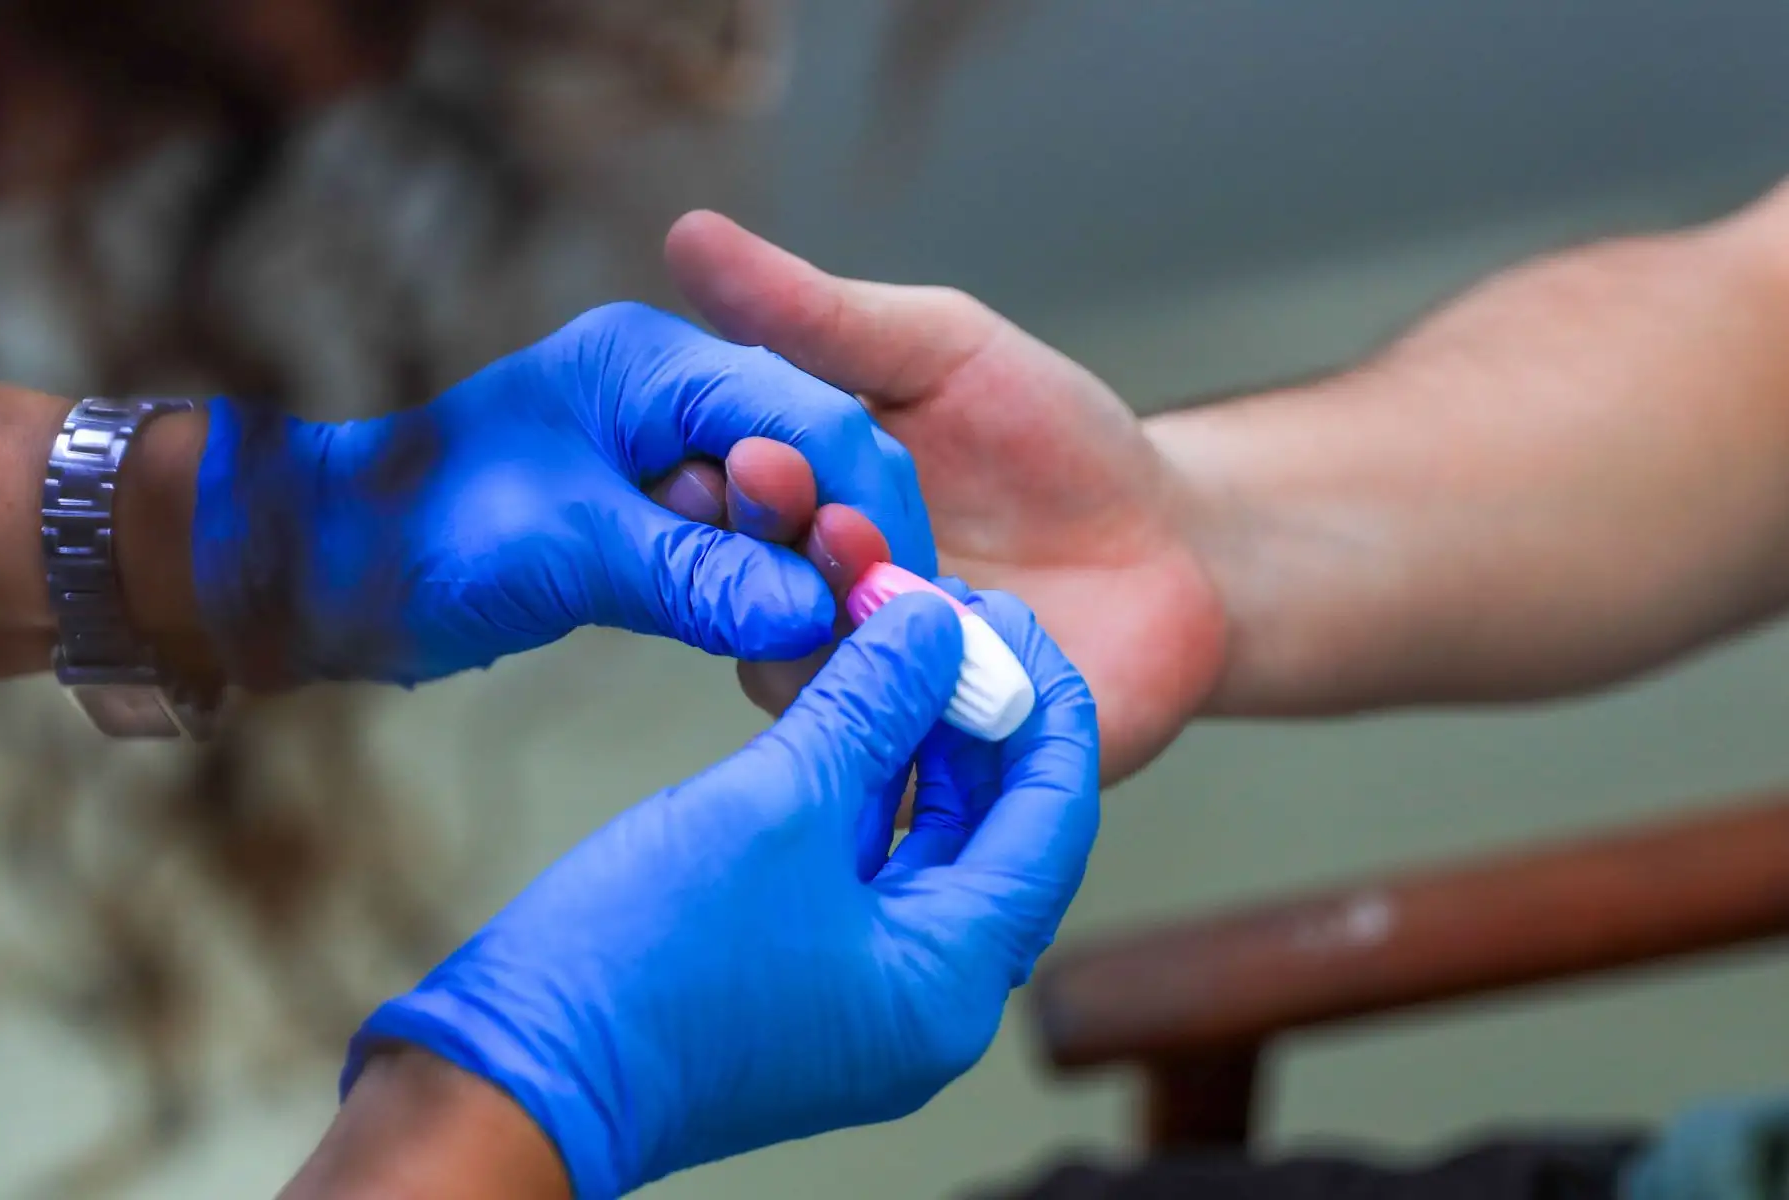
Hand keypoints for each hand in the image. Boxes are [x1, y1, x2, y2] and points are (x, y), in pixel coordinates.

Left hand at [191, 301, 935, 686]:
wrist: (324, 571)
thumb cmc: (418, 536)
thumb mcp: (564, 550)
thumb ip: (697, 576)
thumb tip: (817, 616)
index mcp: (659, 364)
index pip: (816, 419)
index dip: (868, 511)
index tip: (896, 601)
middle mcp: (678, 393)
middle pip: (818, 460)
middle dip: (849, 547)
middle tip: (868, 634)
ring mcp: (667, 453)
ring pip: (791, 511)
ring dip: (810, 578)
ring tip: (822, 649)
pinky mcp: (656, 513)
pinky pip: (743, 550)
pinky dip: (765, 596)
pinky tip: (777, 642)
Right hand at [338, 589, 1098, 1196]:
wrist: (513, 1073)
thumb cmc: (639, 967)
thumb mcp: (775, 804)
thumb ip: (872, 706)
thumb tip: (934, 628)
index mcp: (949, 981)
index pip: (1052, 821)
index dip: (1043, 706)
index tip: (1010, 619)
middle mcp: (927, 999)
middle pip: (997, 830)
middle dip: (977, 717)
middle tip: (949, 619)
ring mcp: (865, 994)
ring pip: (928, 842)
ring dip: (918, 744)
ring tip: (899, 643)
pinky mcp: (807, 976)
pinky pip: (867, 864)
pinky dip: (866, 785)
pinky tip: (847, 707)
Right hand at [665, 212, 1223, 781]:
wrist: (1174, 550)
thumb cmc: (1050, 442)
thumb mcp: (939, 350)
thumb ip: (817, 316)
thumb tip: (689, 235)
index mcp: (781, 506)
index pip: (697, 497)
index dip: (704, 476)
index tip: (736, 445)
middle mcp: (793, 600)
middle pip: (730, 586)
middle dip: (757, 535)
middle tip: (788, 488)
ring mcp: (850, 683)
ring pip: (791, 669)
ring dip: (827, 611)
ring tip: (880, 553)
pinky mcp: (914, 755)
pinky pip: (878, 743)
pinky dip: (905, 690)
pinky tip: (947, 641)